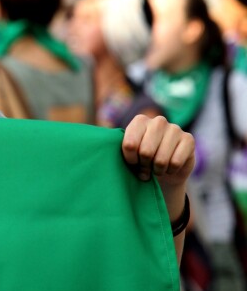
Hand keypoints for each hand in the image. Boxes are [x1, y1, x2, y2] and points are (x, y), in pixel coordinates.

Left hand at [122, 114, 193, 236]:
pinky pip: (176, 161)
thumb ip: (119, 149)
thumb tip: (100, 149)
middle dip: (144, 166)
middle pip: (145, 151)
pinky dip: (170, 170)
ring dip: (157, 170)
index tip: (131, 163)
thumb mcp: (127, 153)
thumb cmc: (140, 160)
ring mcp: (175, 129)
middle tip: (145, 169)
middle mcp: (158, 121)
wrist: (164, 170)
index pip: (129, 144)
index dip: (130, 160)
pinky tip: (169, 167)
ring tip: (156, 169)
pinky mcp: (189, 139)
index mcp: (139, 121)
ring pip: (161, 158)